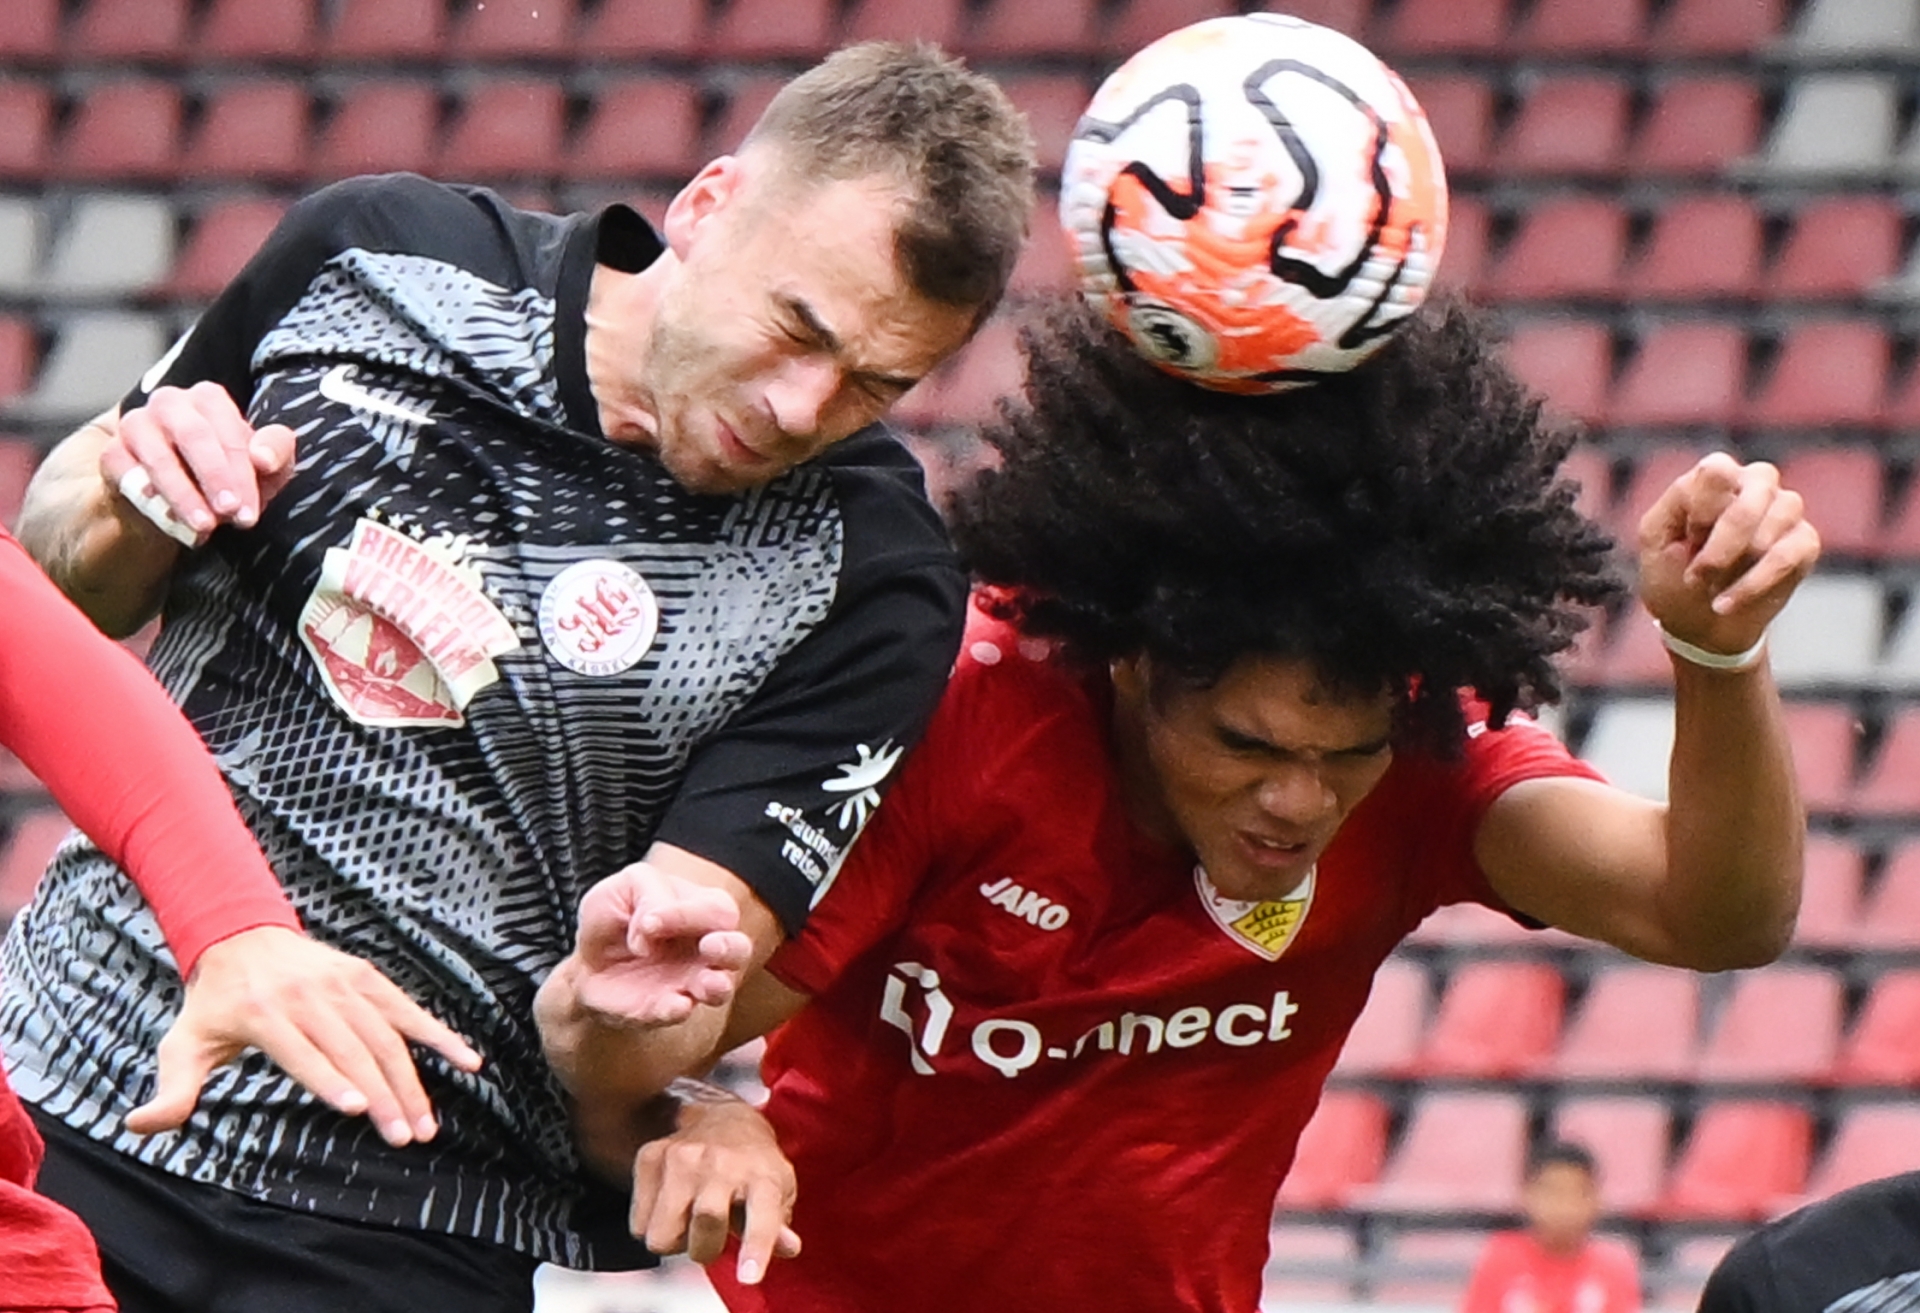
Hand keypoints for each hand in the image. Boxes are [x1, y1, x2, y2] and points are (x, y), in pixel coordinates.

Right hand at [98, 382, 296, 546]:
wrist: (169, 502)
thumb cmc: (222, 476)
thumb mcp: (260, 467)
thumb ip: (275, 453)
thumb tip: (264, 458)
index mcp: (209, 399)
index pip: (230, 431)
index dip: (243, 473)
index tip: (249, 511)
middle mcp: (170, 403)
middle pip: (195, 435)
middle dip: (216, 478)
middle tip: (231, 514)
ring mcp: (136, 425)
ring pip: (160, 458)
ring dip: (185, 496)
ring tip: (205, 527)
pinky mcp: (112, 453)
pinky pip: (129, 478)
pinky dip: (153, 504)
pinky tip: (174, 525)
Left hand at [124, 926, 482, 1146]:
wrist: (242, 933)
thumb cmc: (213, 1003)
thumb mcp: (182, 1044)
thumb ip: (170, 1090)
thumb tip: (138, 1126)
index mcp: (264, 1014)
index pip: (303, 1052)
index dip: (330, 1079)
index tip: (357, 1109)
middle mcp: (308, 996)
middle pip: (353, 1050)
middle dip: (383, 1095)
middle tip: (406, 1138)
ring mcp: (343, 983)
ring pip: (385, 1036)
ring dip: (412, 1080)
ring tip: (427, 1123)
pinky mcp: (367, 977)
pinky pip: (408, 1009)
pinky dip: (439, 1035)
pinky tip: (467, 1061)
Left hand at [571, 864, 753, 1028]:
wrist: (586, 963)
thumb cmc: (615, 919)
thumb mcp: (625, 886)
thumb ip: (648, 892)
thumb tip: (652, 929)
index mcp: (700, 910)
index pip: (716, 909)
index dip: (684, 914)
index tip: (648, 924)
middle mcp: (705, 949)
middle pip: (738, 948)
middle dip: (729, 947)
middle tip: (709, 946)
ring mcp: (689, 983)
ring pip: (723, 987)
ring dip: (718, 986)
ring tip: (706, 984)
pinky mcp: (665, 1009)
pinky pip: (679, 1013)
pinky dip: (676, 1010)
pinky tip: (674, 1005)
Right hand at [631, 1082, 801, 1285]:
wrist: (721, 1117)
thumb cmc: (752, 1165)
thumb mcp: (778, 1189)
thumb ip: (778, 1224)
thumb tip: (788, 1247)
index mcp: (761, 1175)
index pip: (761, 1214)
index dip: (756, 1247)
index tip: (749, 1276)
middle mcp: (721, 1162)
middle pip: (705, 1224)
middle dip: (706, 1249)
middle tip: (712, 1239)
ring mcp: (681, 1157)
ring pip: (662, 1235)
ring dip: (675, 1241)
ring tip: (689, 1222)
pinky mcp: (650, 1157)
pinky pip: (639, 1224)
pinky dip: (653, 1226)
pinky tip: (672, 1206)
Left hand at [1637, 454, 1820, 656]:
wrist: (1698, 623)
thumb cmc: (1673, 573)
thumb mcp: (1655, 539)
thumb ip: (1675, 508)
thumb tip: (1714, 502)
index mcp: (1714, 477)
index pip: (1718, 469)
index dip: (1702, 510)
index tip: (1687, 542)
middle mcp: (1755, 484)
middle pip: (1759, 485)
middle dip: (1726, 537)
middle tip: (1699, 573)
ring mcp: (1784, 511)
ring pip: (1780, 515)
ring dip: (1738, 561)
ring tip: (1710, 589)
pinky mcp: (1804, 543)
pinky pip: (1791, 553)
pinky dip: (1755, 583)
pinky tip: (1728, 602)